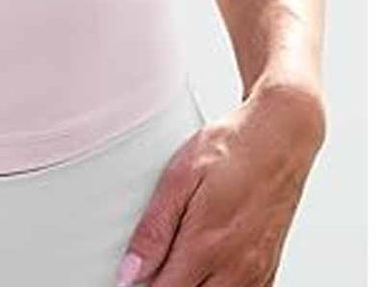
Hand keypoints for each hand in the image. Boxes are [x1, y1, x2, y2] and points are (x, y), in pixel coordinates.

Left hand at [115, 80, 325, 285]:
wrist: (280, 137)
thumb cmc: (229, 149)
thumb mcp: (179, 177)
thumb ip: (155, 228)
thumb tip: (129, 273)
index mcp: (207, 245)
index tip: (128, 280)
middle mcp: (236, 268)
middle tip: (150, 269)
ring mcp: (256, 272)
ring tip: (173, 266)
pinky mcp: (269, 268)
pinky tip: (204, 273)